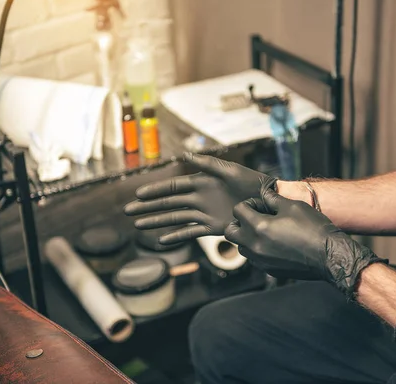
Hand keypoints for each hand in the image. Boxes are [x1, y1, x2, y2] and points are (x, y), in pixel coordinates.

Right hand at [124, 153, 276, 244]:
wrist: (267, 201)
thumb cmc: (250, 182)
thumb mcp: (229, 170)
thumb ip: (208, 164)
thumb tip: (185, 154)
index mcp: (201, 182)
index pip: (173, 187)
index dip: (156, 190)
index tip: (138, 194)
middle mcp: (199, 198)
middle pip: (168, 203)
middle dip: (148, 206)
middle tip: (128, 211)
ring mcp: (204, 213)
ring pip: (175, 218)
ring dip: (156, 221)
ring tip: (138, 225)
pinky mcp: (213, 227)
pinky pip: (191, 232)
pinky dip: (177, 236)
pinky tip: (161, 241)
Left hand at [224, 189, 385, 296]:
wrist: (329, 255)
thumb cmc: (314, 229)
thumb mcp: (293, 206)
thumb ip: (273, 199)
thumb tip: (264, 192)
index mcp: (258, 227)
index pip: (238, 210)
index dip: (249, 203)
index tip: (263, 205)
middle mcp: (254, 245)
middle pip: (231, 231)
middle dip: (240, 222)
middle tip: (256, 217)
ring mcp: (260, 260)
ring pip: (241, 247)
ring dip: (247, 237)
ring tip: (266, 230)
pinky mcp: (268, 270)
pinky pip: (254, 258)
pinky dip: (258, 249)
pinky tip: (275, 243)